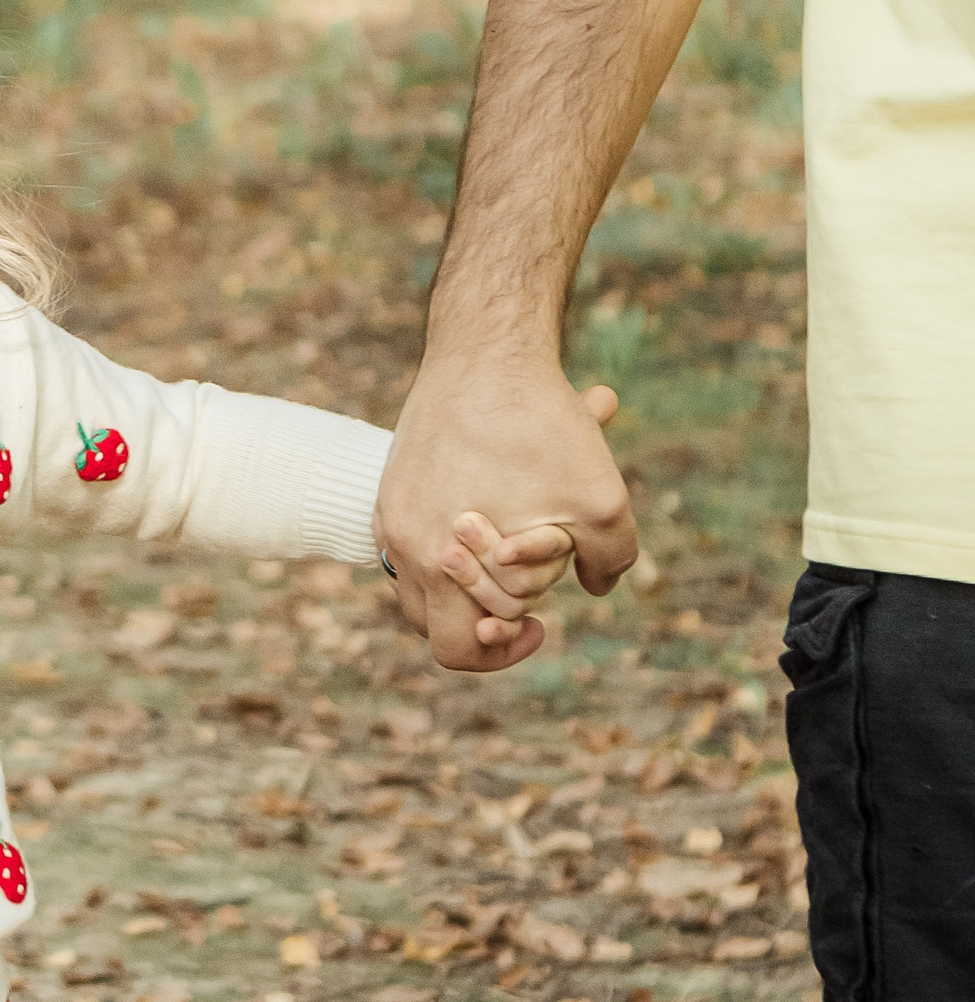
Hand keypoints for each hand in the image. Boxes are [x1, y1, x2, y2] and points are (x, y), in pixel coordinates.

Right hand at [375, 358, 631, 672]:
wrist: (484, 350)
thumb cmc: (540, 425)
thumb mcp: (602, 501)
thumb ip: (610, 559)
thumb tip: (597, 588)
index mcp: (438, 563)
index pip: (455, 647)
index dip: (503, 651)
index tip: (541, 624)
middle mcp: (403, 543)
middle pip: (432, 623)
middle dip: (483, 620)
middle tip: (527, 598)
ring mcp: (390, 512)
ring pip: (419, 581)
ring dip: (465, 583)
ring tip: (513, 555)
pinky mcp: (391, 483)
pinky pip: (413, 537)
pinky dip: (451, 542)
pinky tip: (494, 508)